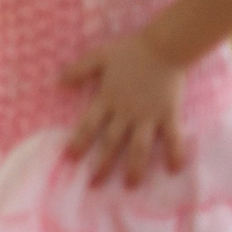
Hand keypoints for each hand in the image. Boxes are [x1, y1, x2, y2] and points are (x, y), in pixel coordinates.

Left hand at [60, 33, 187, 186]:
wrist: (164, 46)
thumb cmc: (131, 51)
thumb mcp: (99, 57)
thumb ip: (79, 70)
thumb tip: (56, 82)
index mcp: (108, 99)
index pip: (89, 125)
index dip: (79, 142)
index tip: (70, 158)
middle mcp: (126, 112)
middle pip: (112, 143)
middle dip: (102, 165)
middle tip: (94, 185)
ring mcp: (148, 115)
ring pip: (140, 147)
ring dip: (134, 168)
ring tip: (130, 185)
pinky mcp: (169, 114)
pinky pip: (173, 137)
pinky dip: (174, 153)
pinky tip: (173, 169)